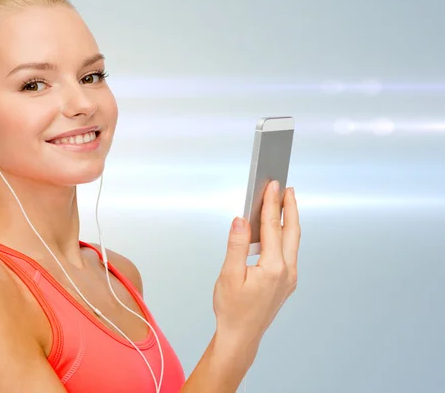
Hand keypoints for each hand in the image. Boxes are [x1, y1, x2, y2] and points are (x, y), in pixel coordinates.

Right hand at [212, 181, 300, 348]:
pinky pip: (289, 252)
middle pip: (291, 231)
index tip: (272, 186)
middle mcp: (287, 271)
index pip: (272, 227)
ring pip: (293, 241)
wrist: (240, 336)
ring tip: (285, 203)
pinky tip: (278, 231)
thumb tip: (242, 220)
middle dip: (290, 207)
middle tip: (287, 188)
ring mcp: (289, 277)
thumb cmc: (232, 309)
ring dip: (289, 220)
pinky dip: (285, 235)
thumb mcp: (229, 275)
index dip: (271, 203)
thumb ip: (237, 245)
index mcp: (273, 267)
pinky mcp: (286, 282)